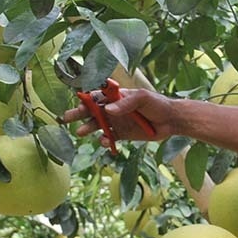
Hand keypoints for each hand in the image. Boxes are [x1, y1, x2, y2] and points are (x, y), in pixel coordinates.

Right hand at [61, 88, 175, 144]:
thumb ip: (125, 103)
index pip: (97, 96)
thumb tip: (107, 110)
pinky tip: (106, 141)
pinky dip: (105, 140)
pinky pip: (109, 138)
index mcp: (116, 96)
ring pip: (98, 125)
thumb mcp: (142, 98)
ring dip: (88, 128)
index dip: (86, 99)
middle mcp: (114, 109)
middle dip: (79, 114)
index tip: (78, 103)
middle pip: (92, 111)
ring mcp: (117, 122)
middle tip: (66, 118)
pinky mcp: (123, 134)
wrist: (171, 121)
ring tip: (81, 132)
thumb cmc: (157, 104)